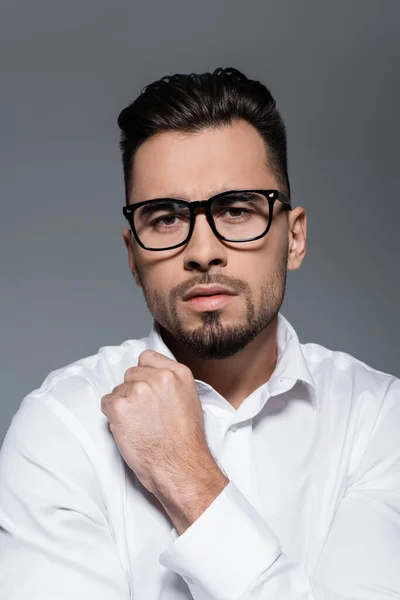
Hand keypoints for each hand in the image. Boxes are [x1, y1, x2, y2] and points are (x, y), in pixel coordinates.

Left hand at [100, 349, 217, 497]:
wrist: (179, 467)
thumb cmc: (185, 441)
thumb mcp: (189, 400)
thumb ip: (171, 383)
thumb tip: (151, 378)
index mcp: (178, 373)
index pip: (147, 358)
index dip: (144, 375)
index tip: (146, 389)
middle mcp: (159, 377)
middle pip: (130, 374)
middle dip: (133, 391)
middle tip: (144, 414)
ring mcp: (138, 390)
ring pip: (118, 390)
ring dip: (123, 405)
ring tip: (139, 425)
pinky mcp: (120, 406)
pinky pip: (106, 403)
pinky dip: (112, 416)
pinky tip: (128, 429)